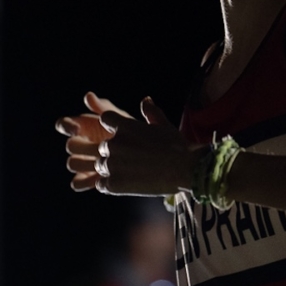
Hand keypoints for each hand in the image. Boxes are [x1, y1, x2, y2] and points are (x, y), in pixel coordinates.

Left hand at [56, 92, 197, 195]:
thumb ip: (151, 112)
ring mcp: (112, 165)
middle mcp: (114, 143)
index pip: (105, 119)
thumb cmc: (176, 147)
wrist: (185, 170)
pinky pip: (101, 184)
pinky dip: (111, 185)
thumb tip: (145, 100)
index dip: (113, 127)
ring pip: (101, 165)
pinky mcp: (114, 184)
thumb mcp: (164, 125)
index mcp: (124, 126)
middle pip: (104, 146)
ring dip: (112, 169)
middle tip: (136, 160)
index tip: (125, 136)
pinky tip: (127, 185)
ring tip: (134, 173)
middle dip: (115, 152)